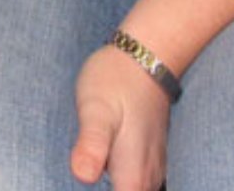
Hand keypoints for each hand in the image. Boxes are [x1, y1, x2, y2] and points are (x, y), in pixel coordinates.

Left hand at [68, 43, 171, 190]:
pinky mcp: (148, 159)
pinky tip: (101, 168)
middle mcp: (148, 179)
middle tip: (80, 164)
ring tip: (88, 164)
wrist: (144, 56)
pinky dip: (119, 184)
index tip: (81, 176)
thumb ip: (92, 144)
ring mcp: (152, 170)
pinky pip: (136, 185)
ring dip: (113, 187)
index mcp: (133, 175)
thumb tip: (83, 176)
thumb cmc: (116, 80)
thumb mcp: (96, 108)